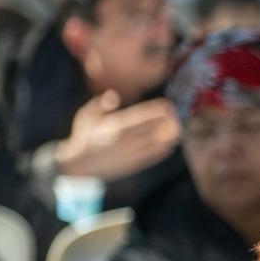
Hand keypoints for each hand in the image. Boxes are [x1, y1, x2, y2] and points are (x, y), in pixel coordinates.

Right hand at [56, 92, 179, 181]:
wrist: (80, 165)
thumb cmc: (84, 137)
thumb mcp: (86, 117)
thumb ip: (99, 105)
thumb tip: (113, 95)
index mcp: (113, 125)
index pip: (139, 116)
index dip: (155, 110)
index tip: (167, 104)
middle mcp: (124, 139)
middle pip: (150, 128)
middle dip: (166, 120)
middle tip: (177, 113)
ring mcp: (130, 152)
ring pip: (154, 142)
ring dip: (168, 135)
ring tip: (179, 126)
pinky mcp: (134, 163)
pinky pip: (152, 156)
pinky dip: (163, 149)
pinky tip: (172, 142)